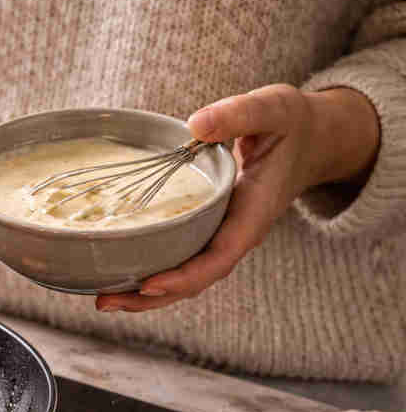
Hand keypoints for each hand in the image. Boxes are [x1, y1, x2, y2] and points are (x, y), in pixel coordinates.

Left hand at [96, 84, 378, 311]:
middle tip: (103, 302)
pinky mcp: (209, 229)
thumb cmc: (291, 124)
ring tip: (101, 299)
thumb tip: (197, 125)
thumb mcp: (272, 109)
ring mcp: (222, 236)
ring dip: (144, 293)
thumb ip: (239, 115)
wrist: (311, 139)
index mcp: (253, 215)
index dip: (184, 276)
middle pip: (194, 281)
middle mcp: (236, 234)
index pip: (219, 259)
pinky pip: (181, 258)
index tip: (149, 284)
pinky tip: (115, 271)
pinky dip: (151, 270)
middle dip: (150, 297)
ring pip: (185, 277)